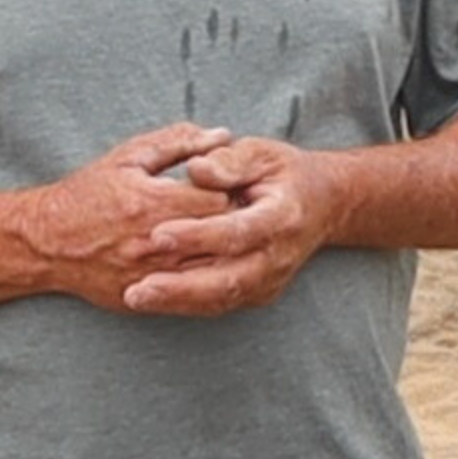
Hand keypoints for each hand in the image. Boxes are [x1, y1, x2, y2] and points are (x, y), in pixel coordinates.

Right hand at [17, 124, 236, 309]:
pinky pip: (194, 297)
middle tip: (238, 213)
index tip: (232, 186)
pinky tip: (207, 264)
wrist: (46, 243)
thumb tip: (223, 135)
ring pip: (214, 270)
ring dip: (223, 254)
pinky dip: (208, 280)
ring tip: (224, 238)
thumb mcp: (129, 157)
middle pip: (222, 237)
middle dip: (234, 224)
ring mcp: (152, 275)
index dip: (232, 191)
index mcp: (153, 203)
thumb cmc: (88, 194)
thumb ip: (178, 142)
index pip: (220, 199)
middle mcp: (155, 243)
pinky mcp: (147, 299)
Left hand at [112, 134, 343, 316]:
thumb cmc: (282, 173)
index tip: (158, 234)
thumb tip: (195, 169)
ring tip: (135, 297)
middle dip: (181, 287)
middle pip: (229, 280)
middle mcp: (279, 255)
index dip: (198, 236)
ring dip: (177, 301)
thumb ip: (228, 161)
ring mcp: (270, 279)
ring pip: (221, 299)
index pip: (238, 231)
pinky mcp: (259, 292)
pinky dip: (184, 304)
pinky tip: (152, 298)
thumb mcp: (260, 153)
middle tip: (137, 289)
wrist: (322, 204)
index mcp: (282, 216)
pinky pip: (219, 303)